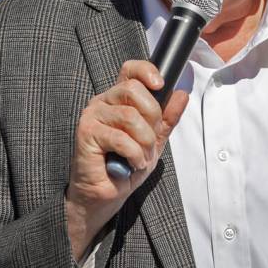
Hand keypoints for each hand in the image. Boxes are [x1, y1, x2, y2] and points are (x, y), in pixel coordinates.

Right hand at [65, 60, 187, 260]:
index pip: (130, 70)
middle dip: (151, 117)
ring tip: (141, 157)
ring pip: (129, 116)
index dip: (146, 71)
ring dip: (144, 142)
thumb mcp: (154, 142)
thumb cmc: (124, 168)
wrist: (103, 197)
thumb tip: (181, 94)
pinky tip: (131, 163)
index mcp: (117, 100)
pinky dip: (133, 154)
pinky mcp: (86, 134)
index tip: (161, 85)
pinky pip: (120, 138)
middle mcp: (102, 102)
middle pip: (133, 90)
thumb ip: (166, 119)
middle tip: (150, 141)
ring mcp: (92, 116)